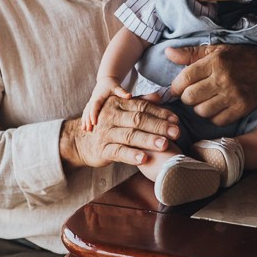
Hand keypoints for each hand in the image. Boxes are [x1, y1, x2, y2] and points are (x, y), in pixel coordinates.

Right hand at [62, 96, 180, 169]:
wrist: (81, 141)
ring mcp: (106, 133)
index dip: (160, 113)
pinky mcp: (102, 150)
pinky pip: (118, 152)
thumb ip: (140, 103)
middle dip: (159, 126)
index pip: (142, 107)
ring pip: (130, 135)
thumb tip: (159, 97)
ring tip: (165, 145)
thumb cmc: (108, 125)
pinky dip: (131, 156)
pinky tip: (144, 159)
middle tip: (176, 132)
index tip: (176, 120)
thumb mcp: (122, 111)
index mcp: (117, 104)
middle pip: (138, 120)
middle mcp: (110, 116)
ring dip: (148, 140)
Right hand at [82, 77, 130, 130]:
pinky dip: (84, 119)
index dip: (94, 114)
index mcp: (98, 96)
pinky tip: (83, 127)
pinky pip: (86, 112)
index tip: (94, 123)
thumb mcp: (117, 87)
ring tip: (84, 130)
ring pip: (86, 112)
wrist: (106, 80)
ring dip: (85, 121)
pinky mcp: (91, 104)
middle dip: (88, 120)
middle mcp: (93, 99)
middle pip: (88, 111)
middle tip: (89, 130)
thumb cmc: (112, 84)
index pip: (95, 106)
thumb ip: (122, 92)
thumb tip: (130, 95)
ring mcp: (91, 102)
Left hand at [166, 44, 256, 125]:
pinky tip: (216, 108)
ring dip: (199, 108)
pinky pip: (217, 120)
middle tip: (191, 95)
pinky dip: (212, 117)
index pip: (185, 79)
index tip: (177, 88)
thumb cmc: (237, 58)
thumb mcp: (215, 50)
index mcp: (215, 62)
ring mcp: (233, 95)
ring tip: (204, 101)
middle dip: (186, 98)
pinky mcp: (242, 108)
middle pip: (190, 97)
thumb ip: (190, 53)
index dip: (175, 86)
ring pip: (202, 111)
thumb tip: (168, 53)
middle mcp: (224, 79)